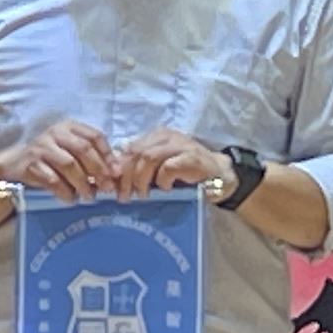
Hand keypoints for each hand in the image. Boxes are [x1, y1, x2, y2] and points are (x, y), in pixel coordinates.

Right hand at [0, 120, 121, 199]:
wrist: (13, 164)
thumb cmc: (48, 159)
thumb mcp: (68, 150)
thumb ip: (89, 157)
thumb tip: (114, 174)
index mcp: (68, 127)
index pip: (94, 136)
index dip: (108, 154)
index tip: (117, 172)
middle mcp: (55, 133)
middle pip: (83, 149)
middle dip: (98, 170)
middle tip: (107, 187)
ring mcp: (42, 147)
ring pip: (69, 165)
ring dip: (83, 183)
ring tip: (89, 196)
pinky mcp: (31, 164)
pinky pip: (53, 180)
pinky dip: (65, 192)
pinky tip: (71, 199)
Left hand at [113, 128, 233, 198]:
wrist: (220, 175)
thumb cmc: (187, 173)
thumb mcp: (161, 168)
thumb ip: (142, 167)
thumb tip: (116, 177)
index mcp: (156, 136)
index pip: (129, 148)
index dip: (118, 168)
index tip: (112, 187)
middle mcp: (166, 136)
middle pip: (135, 152)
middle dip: (126, 176)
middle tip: (124, 196)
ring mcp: (179, 145)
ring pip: (148, 157)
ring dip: (141, 179)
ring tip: (142, 195)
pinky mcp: (190, 157)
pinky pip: (167, 167)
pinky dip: (161, 181)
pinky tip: (165, 188)